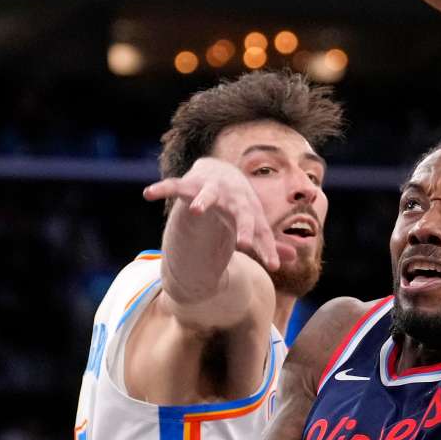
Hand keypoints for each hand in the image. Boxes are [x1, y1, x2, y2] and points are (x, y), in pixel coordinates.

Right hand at [143, 158, 290, 270]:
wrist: (222, 171)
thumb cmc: (239, 203)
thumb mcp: (254, 221)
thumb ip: (269, 241)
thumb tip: (292, 259)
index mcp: (250, 210)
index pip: (262, 231)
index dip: (268, 248)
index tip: (275, 267)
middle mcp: (234, 198)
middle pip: (242, 214)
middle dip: (245, 228)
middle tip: (246, 245)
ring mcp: (212, 190)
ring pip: (208, 195)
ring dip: (202, 201)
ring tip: (196, 210)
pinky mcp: (191, 184)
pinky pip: (175, 185)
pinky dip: (162, 188)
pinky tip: (148, 193)